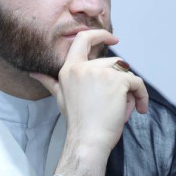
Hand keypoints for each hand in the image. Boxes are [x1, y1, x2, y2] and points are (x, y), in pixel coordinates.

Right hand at [30, 29, 148, 175]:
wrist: (88, 140)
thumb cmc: (77, 122)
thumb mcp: (60, 97)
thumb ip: (50, 82)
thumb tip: (34, 73)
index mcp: (70, 69)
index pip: (83, 39)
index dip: (100, 34)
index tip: (113, 38)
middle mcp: (84, 67)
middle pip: (113, 63)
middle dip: (119, 82)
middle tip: (114, 105)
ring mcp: (102, 72)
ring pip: (126, 74)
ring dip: (129, 92)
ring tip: (121, 110)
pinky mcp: (118, 81)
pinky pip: (137, 83)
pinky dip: (142, 95)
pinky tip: (140, 108)